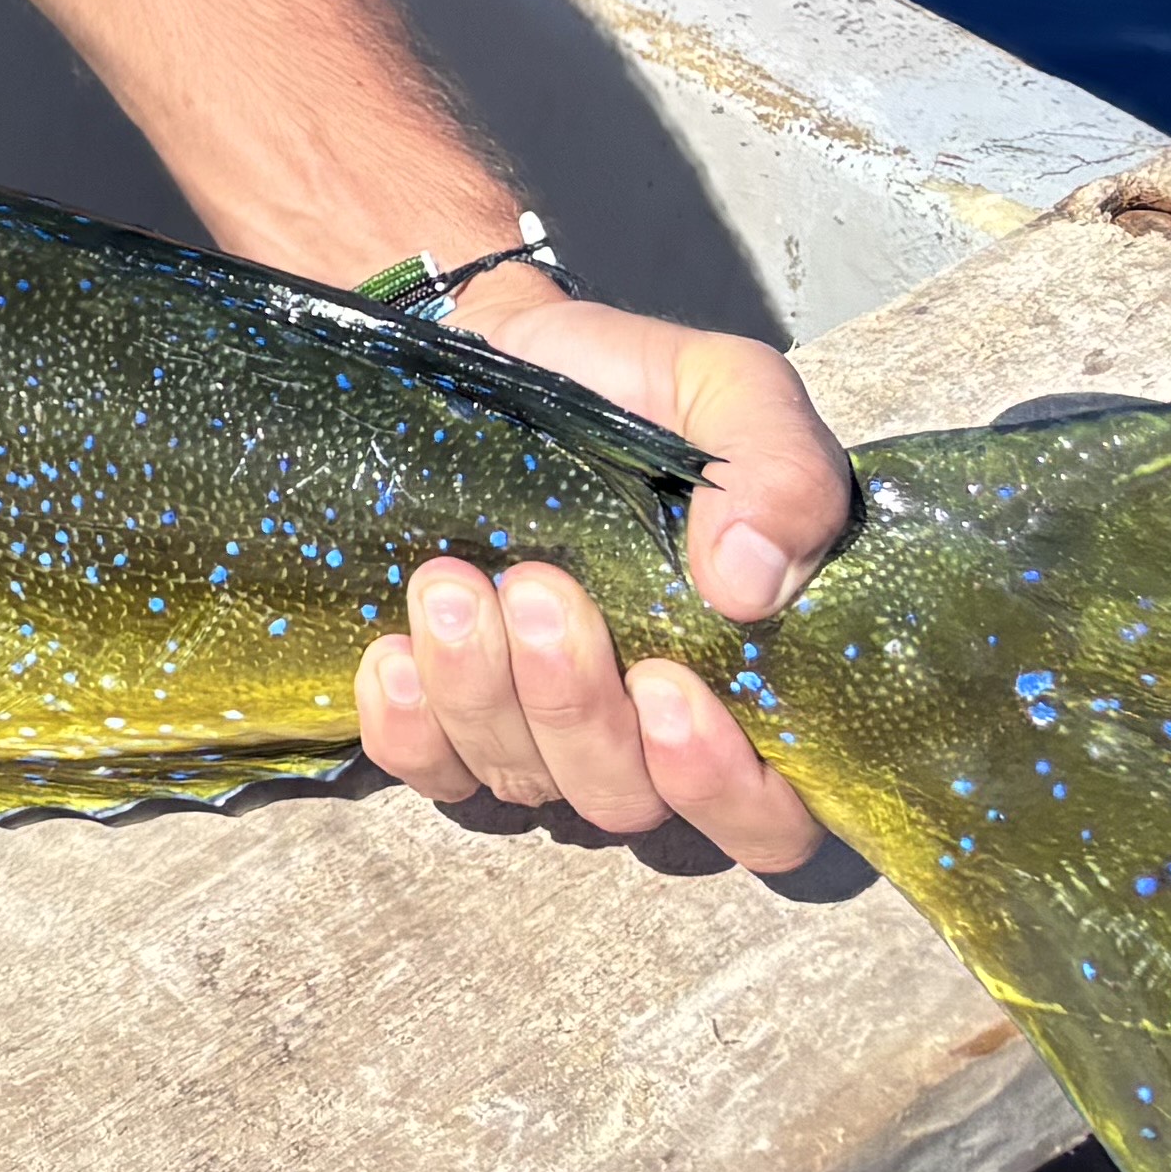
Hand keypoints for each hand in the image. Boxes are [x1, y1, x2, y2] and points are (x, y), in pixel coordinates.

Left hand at [354, 292, 848, 876]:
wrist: (500, 353)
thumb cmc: (635, 392)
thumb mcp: (731, 393)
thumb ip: (779, 473)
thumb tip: (753, 583)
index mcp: (747, 685)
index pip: (764, 817)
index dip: (720, 786)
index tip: (663, 686)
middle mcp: (644, 732)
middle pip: (622, 800)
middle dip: (574, 707)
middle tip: (537, 590)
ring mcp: (538, 730)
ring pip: (519, 780)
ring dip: (480, 692)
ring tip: (450, 582)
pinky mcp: (444, 709)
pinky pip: (427, 767)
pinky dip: (408, 726)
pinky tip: (391, 651)